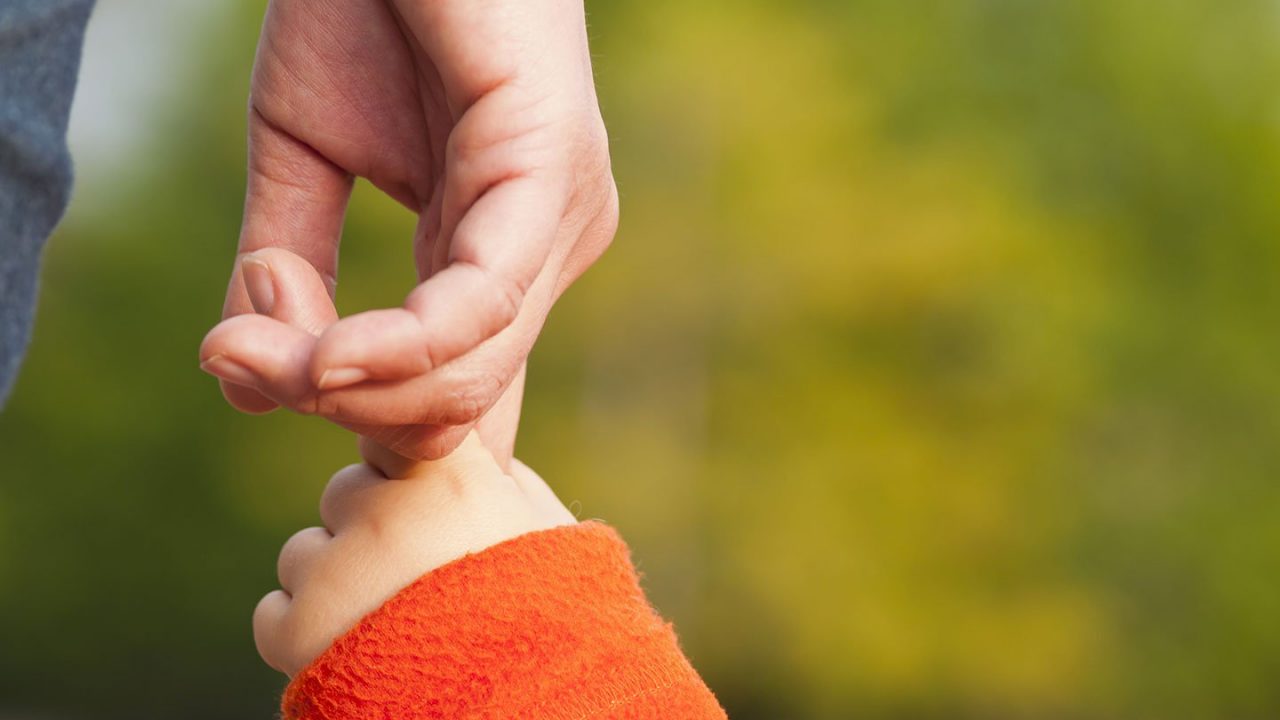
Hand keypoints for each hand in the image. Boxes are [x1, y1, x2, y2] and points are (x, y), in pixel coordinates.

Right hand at [200, 0, 616, 458]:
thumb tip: (245, 386)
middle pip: (452, 404)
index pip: (448, 394)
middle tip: (236, 359)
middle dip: (332, 404)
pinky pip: (481, 306)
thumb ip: (289, 269)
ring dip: (342, 383)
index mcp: (495, 259)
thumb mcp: (304, 159)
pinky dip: (398, 349)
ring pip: (465, 375)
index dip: (358, 423)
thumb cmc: (365, 13)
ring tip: (253, 348)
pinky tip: (327, 355)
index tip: (255, 380)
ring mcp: (558, 220)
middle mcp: (541, 253)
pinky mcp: (549, 174)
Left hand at [253, 432, 574, 676]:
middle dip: (372, 527)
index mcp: (451, 478)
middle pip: (346, 490)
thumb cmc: (551, 623)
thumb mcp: (550, 534)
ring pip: (304, 551)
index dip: (408, 475)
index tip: (432, 511)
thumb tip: (471, 452)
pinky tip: (359, 655)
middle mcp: (387, 513)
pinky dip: (304, 636)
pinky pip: (274, 612)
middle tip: (420, 582)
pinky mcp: (296, 634)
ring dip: (336, 582)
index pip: (392, 434)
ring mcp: (337, 573)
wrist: (520, 707)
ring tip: (393, 627)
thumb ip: (504, 479)